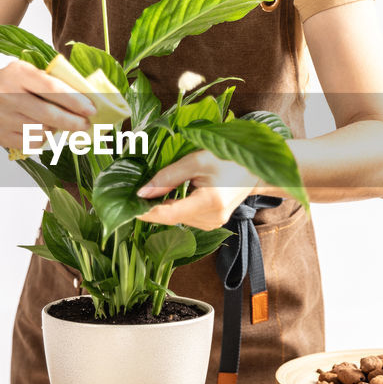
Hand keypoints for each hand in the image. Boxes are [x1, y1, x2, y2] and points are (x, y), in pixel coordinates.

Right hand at [0, 60, 95, 149]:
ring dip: (56, 130)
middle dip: (72, 122)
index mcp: (17, 74)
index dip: (75, 101)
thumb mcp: (22, 72)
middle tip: (86, 125)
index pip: (52, 88)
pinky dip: (42, 140)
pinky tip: (43, 132)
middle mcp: (6, 95)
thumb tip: (83, 98)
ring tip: (61, 125)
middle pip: (48, 115)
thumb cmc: (5, 83)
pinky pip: (29, 144)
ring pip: (40, 131)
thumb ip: (48, 81)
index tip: (91, 110)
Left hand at [135, 151, 258, 229]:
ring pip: (178, 219)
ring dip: (165, 207)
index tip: (128, 208)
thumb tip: (142, 192)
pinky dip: (176, 208)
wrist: (253, 170)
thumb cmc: (227, 159)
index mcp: (209, 202)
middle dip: (153, 207)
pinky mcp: (211, 223)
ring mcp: (212, 224)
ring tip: (153, 191)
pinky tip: (172, 195)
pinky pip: (186, 218)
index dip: (146, 212)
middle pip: (172, 217)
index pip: (169, 214)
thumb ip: (168, 176)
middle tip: (134, 195)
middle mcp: (211, 219)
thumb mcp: (196, 161)